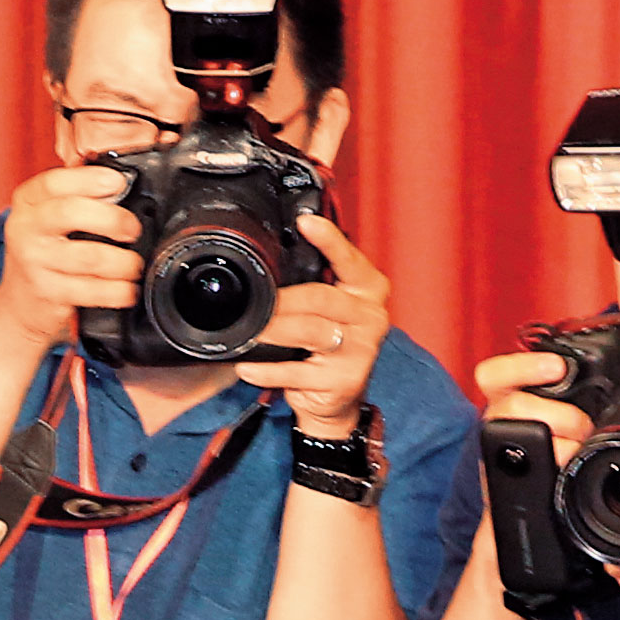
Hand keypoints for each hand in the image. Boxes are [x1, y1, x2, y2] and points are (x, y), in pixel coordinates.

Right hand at [0, 153, 151, 343]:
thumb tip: (119, 184)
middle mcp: (25, 228)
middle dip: (112, 218)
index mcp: (27, 202)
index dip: (89, 179)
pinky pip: (91, 290)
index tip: (118, 182)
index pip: (55, 183)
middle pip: (71, 213)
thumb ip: (77, 197)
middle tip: (132, 229)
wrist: (21, 304)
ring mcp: (34, 261)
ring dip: (122, 262)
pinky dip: (117, 290)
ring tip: (134, 265)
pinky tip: (127, 289)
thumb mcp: (49, 218)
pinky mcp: (47, 292)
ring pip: (89, 256)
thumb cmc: (45, 254)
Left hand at [240, 211, 399, 435]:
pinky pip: (297, 372)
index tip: (305, 222)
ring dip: (273, 331)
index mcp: (369, 290)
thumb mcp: (331, 305)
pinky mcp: (342, 380)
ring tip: (249, 330)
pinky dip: (268, 369)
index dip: (328, 240)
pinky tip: (248, 367)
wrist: (338, 397)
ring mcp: (360, 351)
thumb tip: (278, 250)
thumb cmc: (332, 341)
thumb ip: (318, 278)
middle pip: (321, 297)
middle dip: (283, 299)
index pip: (349, 260)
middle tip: (255, 300)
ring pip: (309, 332)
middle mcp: (370, 317)